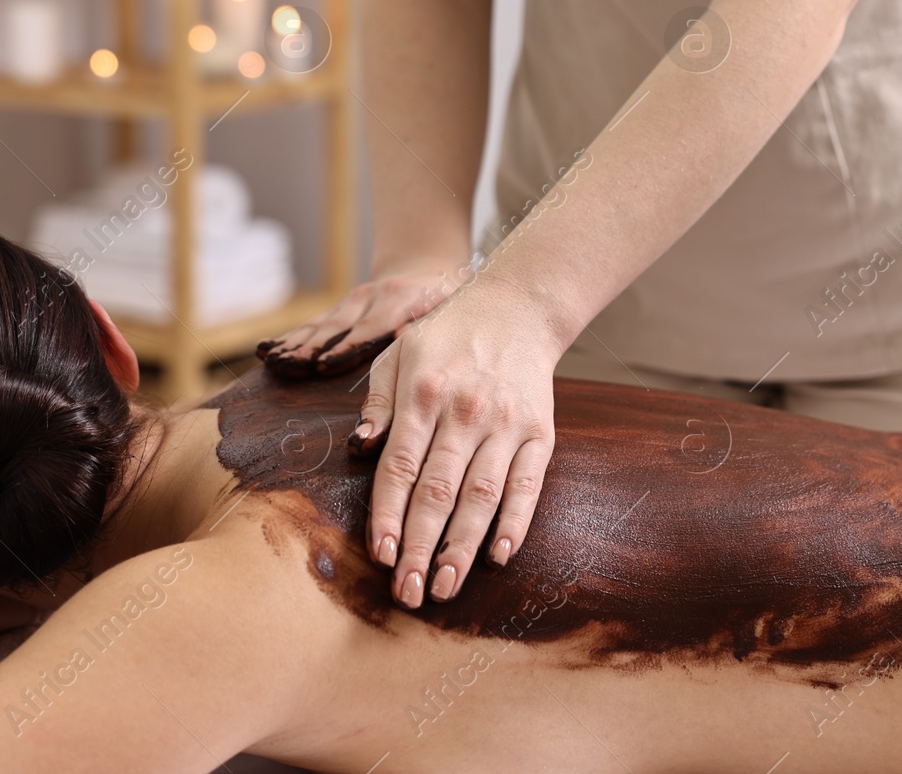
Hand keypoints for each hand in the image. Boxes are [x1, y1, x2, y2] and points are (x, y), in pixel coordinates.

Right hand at [257, 258, 468, 378]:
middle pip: (336, 328)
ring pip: (319, 326)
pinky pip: (311, 325)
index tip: (323, 366)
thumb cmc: (443, 301)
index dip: (345, 348)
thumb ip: (428, 323)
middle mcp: (370, 298)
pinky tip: (266, 350)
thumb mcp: (447, 308)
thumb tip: (401, 335)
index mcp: (398, 300)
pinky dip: (288, 338)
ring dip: (293, 345)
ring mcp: (350, 302)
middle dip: (310, 349)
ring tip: (271, 361)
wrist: (426, 271)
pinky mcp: (338, 309)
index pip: (369, 328)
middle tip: (288, 367)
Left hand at [359, 277, 560, 607]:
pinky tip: (499, 556)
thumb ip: (379, 403)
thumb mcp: (399, 353)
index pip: (401, 467)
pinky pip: (528, 485)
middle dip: (421, 547)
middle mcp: (466, 412)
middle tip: (408, 593)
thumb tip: (361, 448)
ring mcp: (507, 425)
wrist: (518, 308)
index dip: (389, 515)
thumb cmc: (447, 337)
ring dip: (462, 547)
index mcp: (424, 394)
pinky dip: (516, 522)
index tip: (381, 556)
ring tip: (445, 587)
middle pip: (439, 492)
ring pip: (482, 496)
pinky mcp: (540, 433)